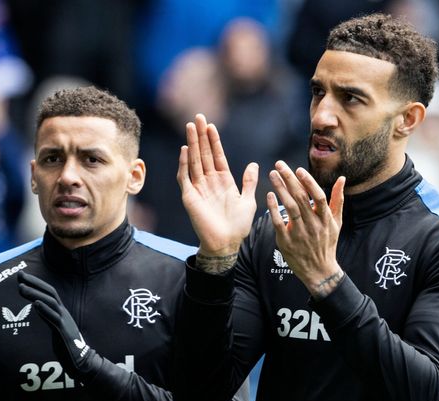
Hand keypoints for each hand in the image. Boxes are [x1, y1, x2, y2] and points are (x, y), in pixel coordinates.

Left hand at [17, 272, 96, 377]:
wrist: (82, 361)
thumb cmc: (67, 346)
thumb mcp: (56, 327)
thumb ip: (47, 315)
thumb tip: (37, 305)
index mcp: (61, 312)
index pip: (49, 292)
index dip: (36, 283)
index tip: (22, 276)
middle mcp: (63, 313)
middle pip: (49, 292)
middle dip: (34, 282)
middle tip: (19, 275)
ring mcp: (64, 321)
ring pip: (50, 303)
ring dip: (34, 294)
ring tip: (21, 288)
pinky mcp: (63, 331)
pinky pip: (53, 318)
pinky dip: (44, 310)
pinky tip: (35, 304)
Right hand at [177, 114, 258, 257]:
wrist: (226, 244)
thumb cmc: (238, 226)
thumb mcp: (248, 201)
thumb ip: (249, 182)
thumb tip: (254, 164)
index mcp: (223, 181)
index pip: (217, 156)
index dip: (214, 141)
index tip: (211, 126)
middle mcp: (209, 182)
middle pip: (203, 154)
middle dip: (201, 136)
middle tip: (198, 117)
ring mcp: (198, 188)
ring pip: (194, 161)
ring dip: (192, 144)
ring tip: (191, 127)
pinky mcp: (190, 197)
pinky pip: (185, 178)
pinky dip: (184, 164)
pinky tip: (185, 150)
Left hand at [266, 161, 345, 298]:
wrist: (319, 271)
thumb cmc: (327, 243)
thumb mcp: (336, 222)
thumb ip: (337, 200)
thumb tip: (342, 179)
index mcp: (325, 219)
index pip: (318, 196)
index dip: (309, 182)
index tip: (298, 170)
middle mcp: (313, 225)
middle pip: (301, 198)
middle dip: (289, 179)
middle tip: (279, 165)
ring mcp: (300, 234)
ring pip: (289, 208)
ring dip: (280, 189)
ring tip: (272, 175)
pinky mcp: (287, 242)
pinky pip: (279, 223)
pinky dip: (273, 209)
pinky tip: (269, 196)